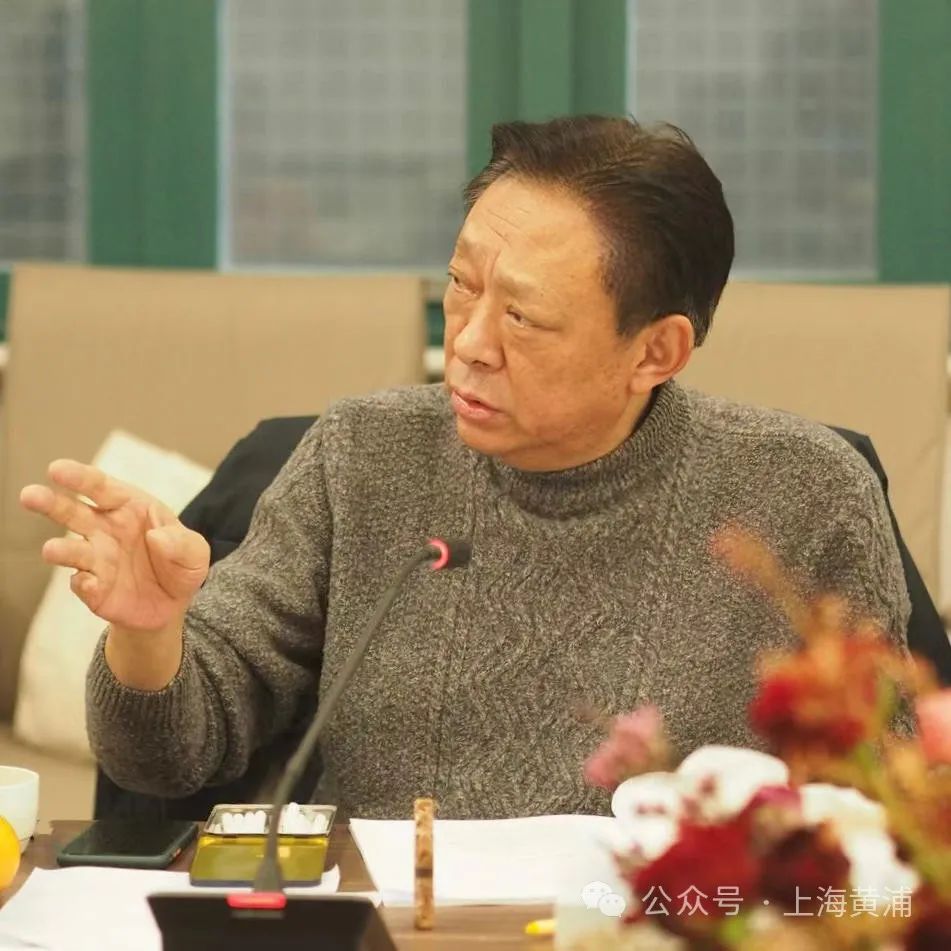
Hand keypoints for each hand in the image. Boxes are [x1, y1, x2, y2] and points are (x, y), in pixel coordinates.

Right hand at [20, 460, 209, 632]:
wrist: (172, 605)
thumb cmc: (180, 564)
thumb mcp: (195, 552)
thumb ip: (182, 543)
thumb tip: (157, 537)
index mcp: (129, 508)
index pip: (101, 488)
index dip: (80, 477)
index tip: (57, 469)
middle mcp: (104, 529)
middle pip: (72, 512)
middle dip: (50, 503)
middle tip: (30, 494)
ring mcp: (95, 559)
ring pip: (69, 549)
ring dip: (59, 549)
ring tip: (52, 549)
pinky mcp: (92, 588)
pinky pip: (81, 583)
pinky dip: (82, 583)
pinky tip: (88, 583)